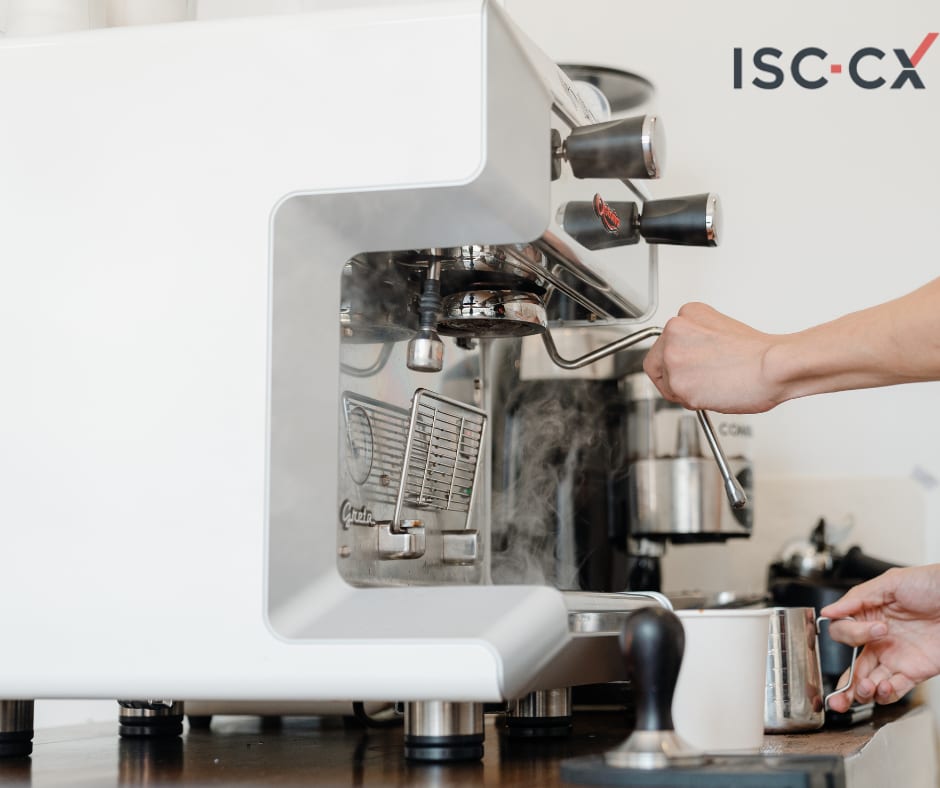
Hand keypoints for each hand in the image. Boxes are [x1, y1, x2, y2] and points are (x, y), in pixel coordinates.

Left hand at [642, 302, 782, 413]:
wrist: (775, 366)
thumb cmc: (758, 353)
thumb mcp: (720, 329)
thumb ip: (696, 338)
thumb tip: (688, 356)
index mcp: (686, 315)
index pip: (663, 343)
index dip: (676, 361)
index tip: (687, 368)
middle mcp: (674, 333)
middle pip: (658, 364)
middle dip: (675, 377)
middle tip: (699, 381)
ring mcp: (673, 358)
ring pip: (667, 385)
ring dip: (686, 391)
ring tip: (714, 385)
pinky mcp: (678, 383)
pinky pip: (680, 400)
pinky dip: (695, 402)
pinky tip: (715, 392)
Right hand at [821, 566, 939, 712]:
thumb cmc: (930, 584)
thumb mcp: (890, 582)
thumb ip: (857, 597)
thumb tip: (829, 610)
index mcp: (867, 616)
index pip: (843, 632)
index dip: (854, 632)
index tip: (877, 627)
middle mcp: (878, 640)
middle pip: (853, 667)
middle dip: (844, 685)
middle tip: (837, 697)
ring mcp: (895, 657)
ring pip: (870, 683)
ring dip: (863, 691)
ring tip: (866, 689)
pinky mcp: (915, 671)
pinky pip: (896, 689)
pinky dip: (887, 694)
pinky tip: (884, 688)